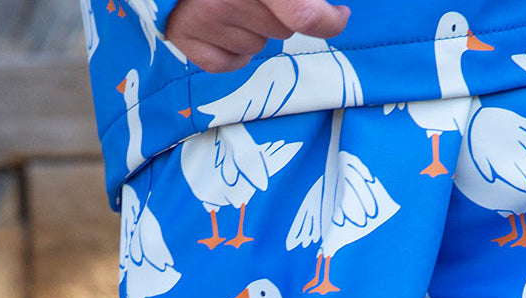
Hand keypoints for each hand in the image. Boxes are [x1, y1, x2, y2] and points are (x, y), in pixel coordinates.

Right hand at [165, 0, 349, 72]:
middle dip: (279, 14)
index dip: (329, 19)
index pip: (305, 13)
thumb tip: (330, 11)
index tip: (339, 16)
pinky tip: (219, 27)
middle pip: (283, 29)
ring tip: (231, 4)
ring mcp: (205, 21)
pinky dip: (232, 50)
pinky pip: (230, 63)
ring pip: (258, 45)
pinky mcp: (187, 42)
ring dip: (253, 29)